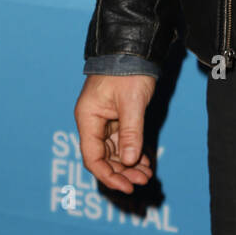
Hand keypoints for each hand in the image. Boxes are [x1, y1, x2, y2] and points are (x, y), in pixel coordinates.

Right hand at [75, 74, 156, 193]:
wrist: (134, 47)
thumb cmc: (128, 70)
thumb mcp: (132, 102)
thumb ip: (131, 132)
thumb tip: (128, 161)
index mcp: (88, 118)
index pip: (92, 157)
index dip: (108, 175)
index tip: (126, 186)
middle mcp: (93, 121)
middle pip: (103, 157)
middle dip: (122, 171)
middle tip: (143, 181)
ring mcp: (104, 119)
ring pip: (114, 151)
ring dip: (129, 164)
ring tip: (147, 174)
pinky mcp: (116, 116)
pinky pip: (122, 140)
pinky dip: (132, 151)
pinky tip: (145, 162)